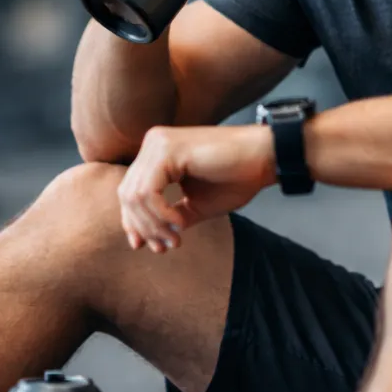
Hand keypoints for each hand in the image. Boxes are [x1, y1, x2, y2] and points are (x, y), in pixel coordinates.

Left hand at [117, 124, 276, 251]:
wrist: (265, 158)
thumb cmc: (236, 178)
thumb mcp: (195, 205)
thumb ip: (168, 217)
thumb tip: (144, 239)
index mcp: (156, 154)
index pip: (128, 191)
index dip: (133, 222)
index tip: (146, 247)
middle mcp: (152, 144)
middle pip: (126, 194)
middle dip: (143, 227)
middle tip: (165, 247)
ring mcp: (158, 144)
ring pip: (134, 195)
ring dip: (153, 224)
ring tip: (176, 238)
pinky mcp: (168, 149)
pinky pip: (148, 191)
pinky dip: (161, 213)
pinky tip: (180, 223)